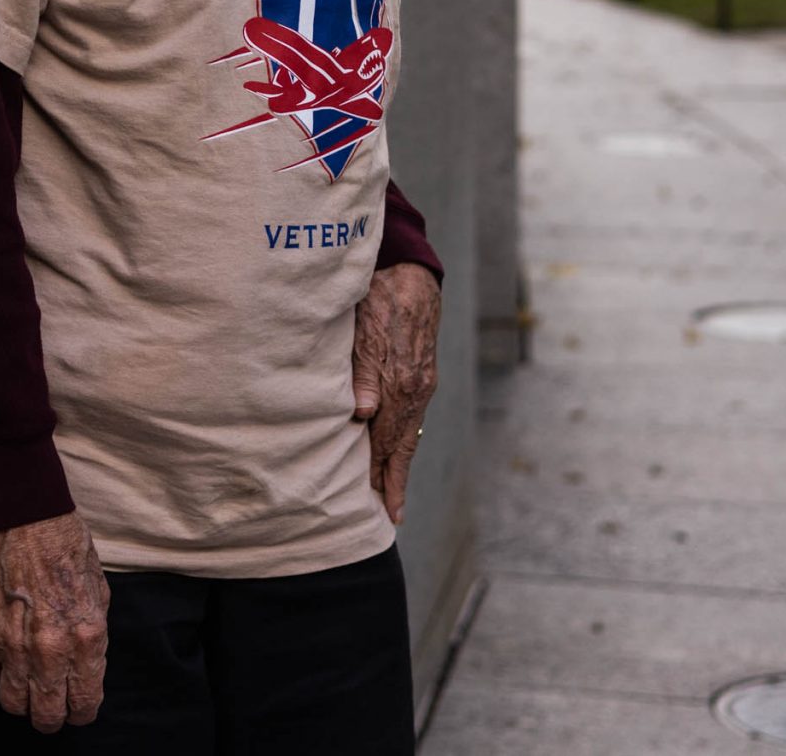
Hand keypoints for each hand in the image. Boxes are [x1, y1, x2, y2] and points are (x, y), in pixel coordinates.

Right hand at [0, 511, 110, 732]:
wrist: (23, 515)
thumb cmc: (64, 545)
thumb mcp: (98, 589)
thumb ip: (93, 633)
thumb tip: (87, 663)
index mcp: (86, 636)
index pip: (85, 701)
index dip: (84, 712)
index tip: (80, 708)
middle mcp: (51, 648)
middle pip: (47, 714)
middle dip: (53, 717)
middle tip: (54, 708)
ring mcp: (14, 644)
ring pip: (13, 704)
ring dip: (22, 704)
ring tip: (28, 692)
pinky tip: (3, 677)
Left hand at [352, 262, 440, 522]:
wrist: (411, 272)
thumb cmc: (377, 299)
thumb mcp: (363, 333)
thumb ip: (362, 375)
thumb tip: (361, 416)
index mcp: (400, 385)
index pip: (387, 442)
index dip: (382, 475)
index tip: (380, 506)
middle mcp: (416, 390)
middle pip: (403, 445)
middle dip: (395, 480)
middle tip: (392, 514)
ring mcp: (423, 383)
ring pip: (409, 431)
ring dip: (399, 462)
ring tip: (392, 488)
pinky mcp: (424, 373)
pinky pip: (413, 415)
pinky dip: (404, 437)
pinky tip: (397, 446)